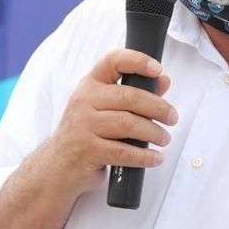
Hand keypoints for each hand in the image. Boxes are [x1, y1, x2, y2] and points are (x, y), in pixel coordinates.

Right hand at [41, 49, 178, 195]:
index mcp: (90, 84)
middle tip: (173, 118)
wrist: (56, 167)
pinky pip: (123, 151)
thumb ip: (134, 93)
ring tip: (164, 139)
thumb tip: (163, 81)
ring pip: (128, 124)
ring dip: (153, 132)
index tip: (158, 70)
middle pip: (129, 97)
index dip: (138, 61)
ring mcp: (83, 125)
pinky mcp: (87, 150)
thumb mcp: (104, 108)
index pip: (113, 61)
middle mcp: (84, 100)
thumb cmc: (85, 134)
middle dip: (158, 107)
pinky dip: (144, 155)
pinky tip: (155, 157)